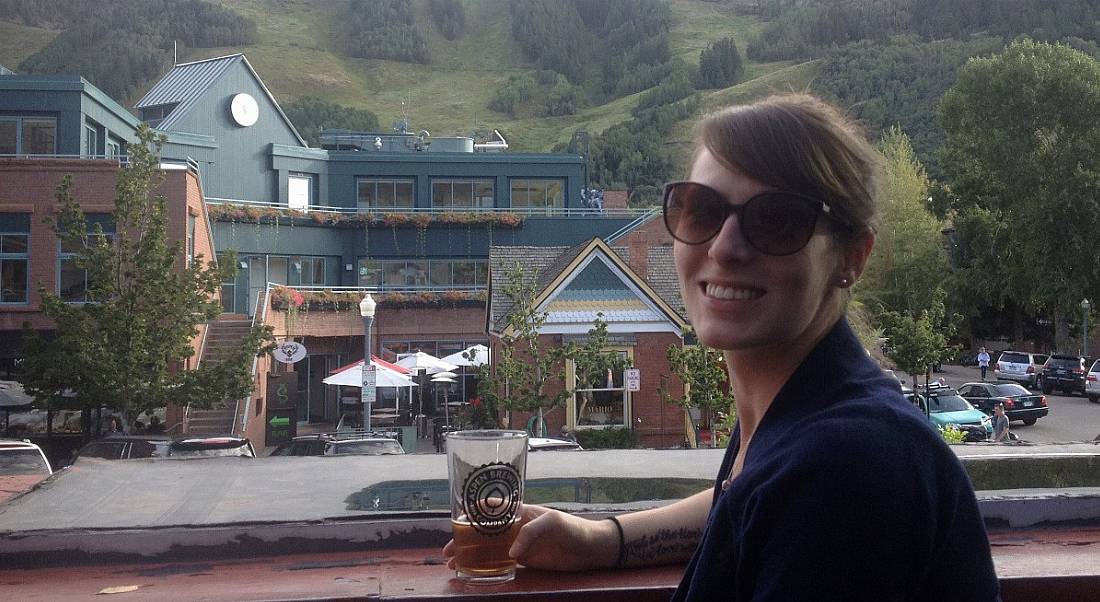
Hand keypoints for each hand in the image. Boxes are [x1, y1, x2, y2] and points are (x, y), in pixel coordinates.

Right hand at [442, 504, 617, 571]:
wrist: (590, 548)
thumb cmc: (572, 528)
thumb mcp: (552, 522)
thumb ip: (531, 531)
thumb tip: (511, 552)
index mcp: (520, 512)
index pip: (492, 507)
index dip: (473, 511)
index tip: (455, 519)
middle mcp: (515, 527)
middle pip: (483, 531)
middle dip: (462, 539)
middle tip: (447, 552)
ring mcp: (519, 544)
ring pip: (487, 548)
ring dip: (469, 555)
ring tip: (453, 565)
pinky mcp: (525, 560)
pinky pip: (500, 563)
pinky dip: (485, 567)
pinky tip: (473, 573)